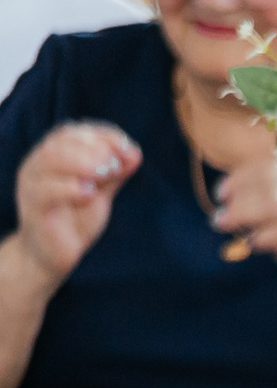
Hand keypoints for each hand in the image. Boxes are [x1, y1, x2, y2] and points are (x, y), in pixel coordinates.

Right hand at [13, 123, 140, 282]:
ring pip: (50, 159)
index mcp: (53, 156)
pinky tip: (90, 193)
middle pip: (61, 140)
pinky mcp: (33, 207)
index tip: (128, 148)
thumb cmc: (75, 219)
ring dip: (83, 162)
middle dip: (95, 148)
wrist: (53, 255)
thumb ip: (115, 173)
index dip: (103, 135)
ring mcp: (31, 185)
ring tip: (106, 174)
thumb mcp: (100, 192)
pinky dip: (69, 187)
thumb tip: (134, 152)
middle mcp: (37, 165)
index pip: (73, 132)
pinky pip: (45, 191)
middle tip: (116, 165)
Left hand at [214, 149, 276, 276]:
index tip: (222, 192)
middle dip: (239, 194)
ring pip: (275, 204)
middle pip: (271, 180)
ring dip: (243, 213)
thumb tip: (232, 203)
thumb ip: (268, 215)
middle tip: (220, 212)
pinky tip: (254, 243)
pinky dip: (267, 236)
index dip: (243, 177)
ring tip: (225, 224)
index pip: (274, 167)